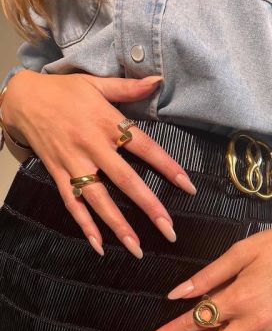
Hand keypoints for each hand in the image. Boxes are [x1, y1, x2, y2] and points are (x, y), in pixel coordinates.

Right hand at [2, 70, 196, 256]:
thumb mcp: (96, 84)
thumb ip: (128, 88)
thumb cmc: (64, 91)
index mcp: (107, 123)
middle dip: (149, 206)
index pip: (146, 148)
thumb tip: (158, 80)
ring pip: (98, 199)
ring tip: (137, 249)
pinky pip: (72, 203)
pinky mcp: (58, 174)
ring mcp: (74, 163)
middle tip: (169, 230)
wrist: (22, 98)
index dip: (169, 167)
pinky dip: (84, 225)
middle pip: (126, 180)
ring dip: (118, 226)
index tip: (189, 188)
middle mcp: (92, 146)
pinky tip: (99, 245)